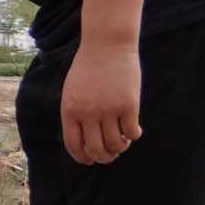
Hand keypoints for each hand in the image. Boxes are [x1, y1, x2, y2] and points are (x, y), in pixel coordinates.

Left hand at [60, 40, 142, 164]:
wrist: (107, 44)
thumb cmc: (89, 66)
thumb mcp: (72, 90)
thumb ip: (75, 113)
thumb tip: (83, 140)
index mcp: (70, 111)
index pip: (74, 145)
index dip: (82, 157)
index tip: (90, 160)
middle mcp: (87, 114)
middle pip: (96, 149)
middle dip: (104, 157)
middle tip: (111, 154)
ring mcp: (108, 110)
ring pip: (115, 144)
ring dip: (120, 148)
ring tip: (123, 142)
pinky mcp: (128, 105)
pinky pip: (131, 132)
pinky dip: (133, 136)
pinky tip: (134, 131)